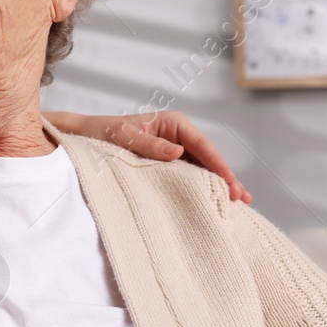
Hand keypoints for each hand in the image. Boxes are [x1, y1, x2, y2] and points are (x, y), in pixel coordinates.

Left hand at [44, 110, 251, 202]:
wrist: (84, 138)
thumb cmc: (102, 133)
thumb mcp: (123, 137)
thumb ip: (149, 145)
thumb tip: (178, 153)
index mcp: (172, 123)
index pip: (201, 144)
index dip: (218, 164)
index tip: (229, 181)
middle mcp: (178, 135)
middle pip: (208, 158)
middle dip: (225, 177)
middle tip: (242, 198)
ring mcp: (174, 150)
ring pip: (202, 168)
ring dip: (218, 184)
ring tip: (238, 203)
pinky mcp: (168, 163)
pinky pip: (189, 175)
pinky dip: (202, 187)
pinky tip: (215, 201)